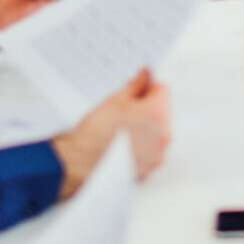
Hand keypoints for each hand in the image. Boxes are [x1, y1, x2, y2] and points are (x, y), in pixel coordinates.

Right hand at [51, 70, 172, 197]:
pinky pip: (153, 148)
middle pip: (163, 110)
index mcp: (157, 114)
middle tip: (126, 109)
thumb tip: (145, 76)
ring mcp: (158, 154)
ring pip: (159, 130)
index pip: (163, 89)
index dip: (148, 85)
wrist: (80, 162)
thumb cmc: (94, 133)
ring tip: (123, 127)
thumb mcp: (115, 100)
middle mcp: (163, 135)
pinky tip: (125, 142)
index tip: (139, 87)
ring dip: (147, 125)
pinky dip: (144, 143)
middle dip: (148, 105)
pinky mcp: (150, 167)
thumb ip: (136, 85)